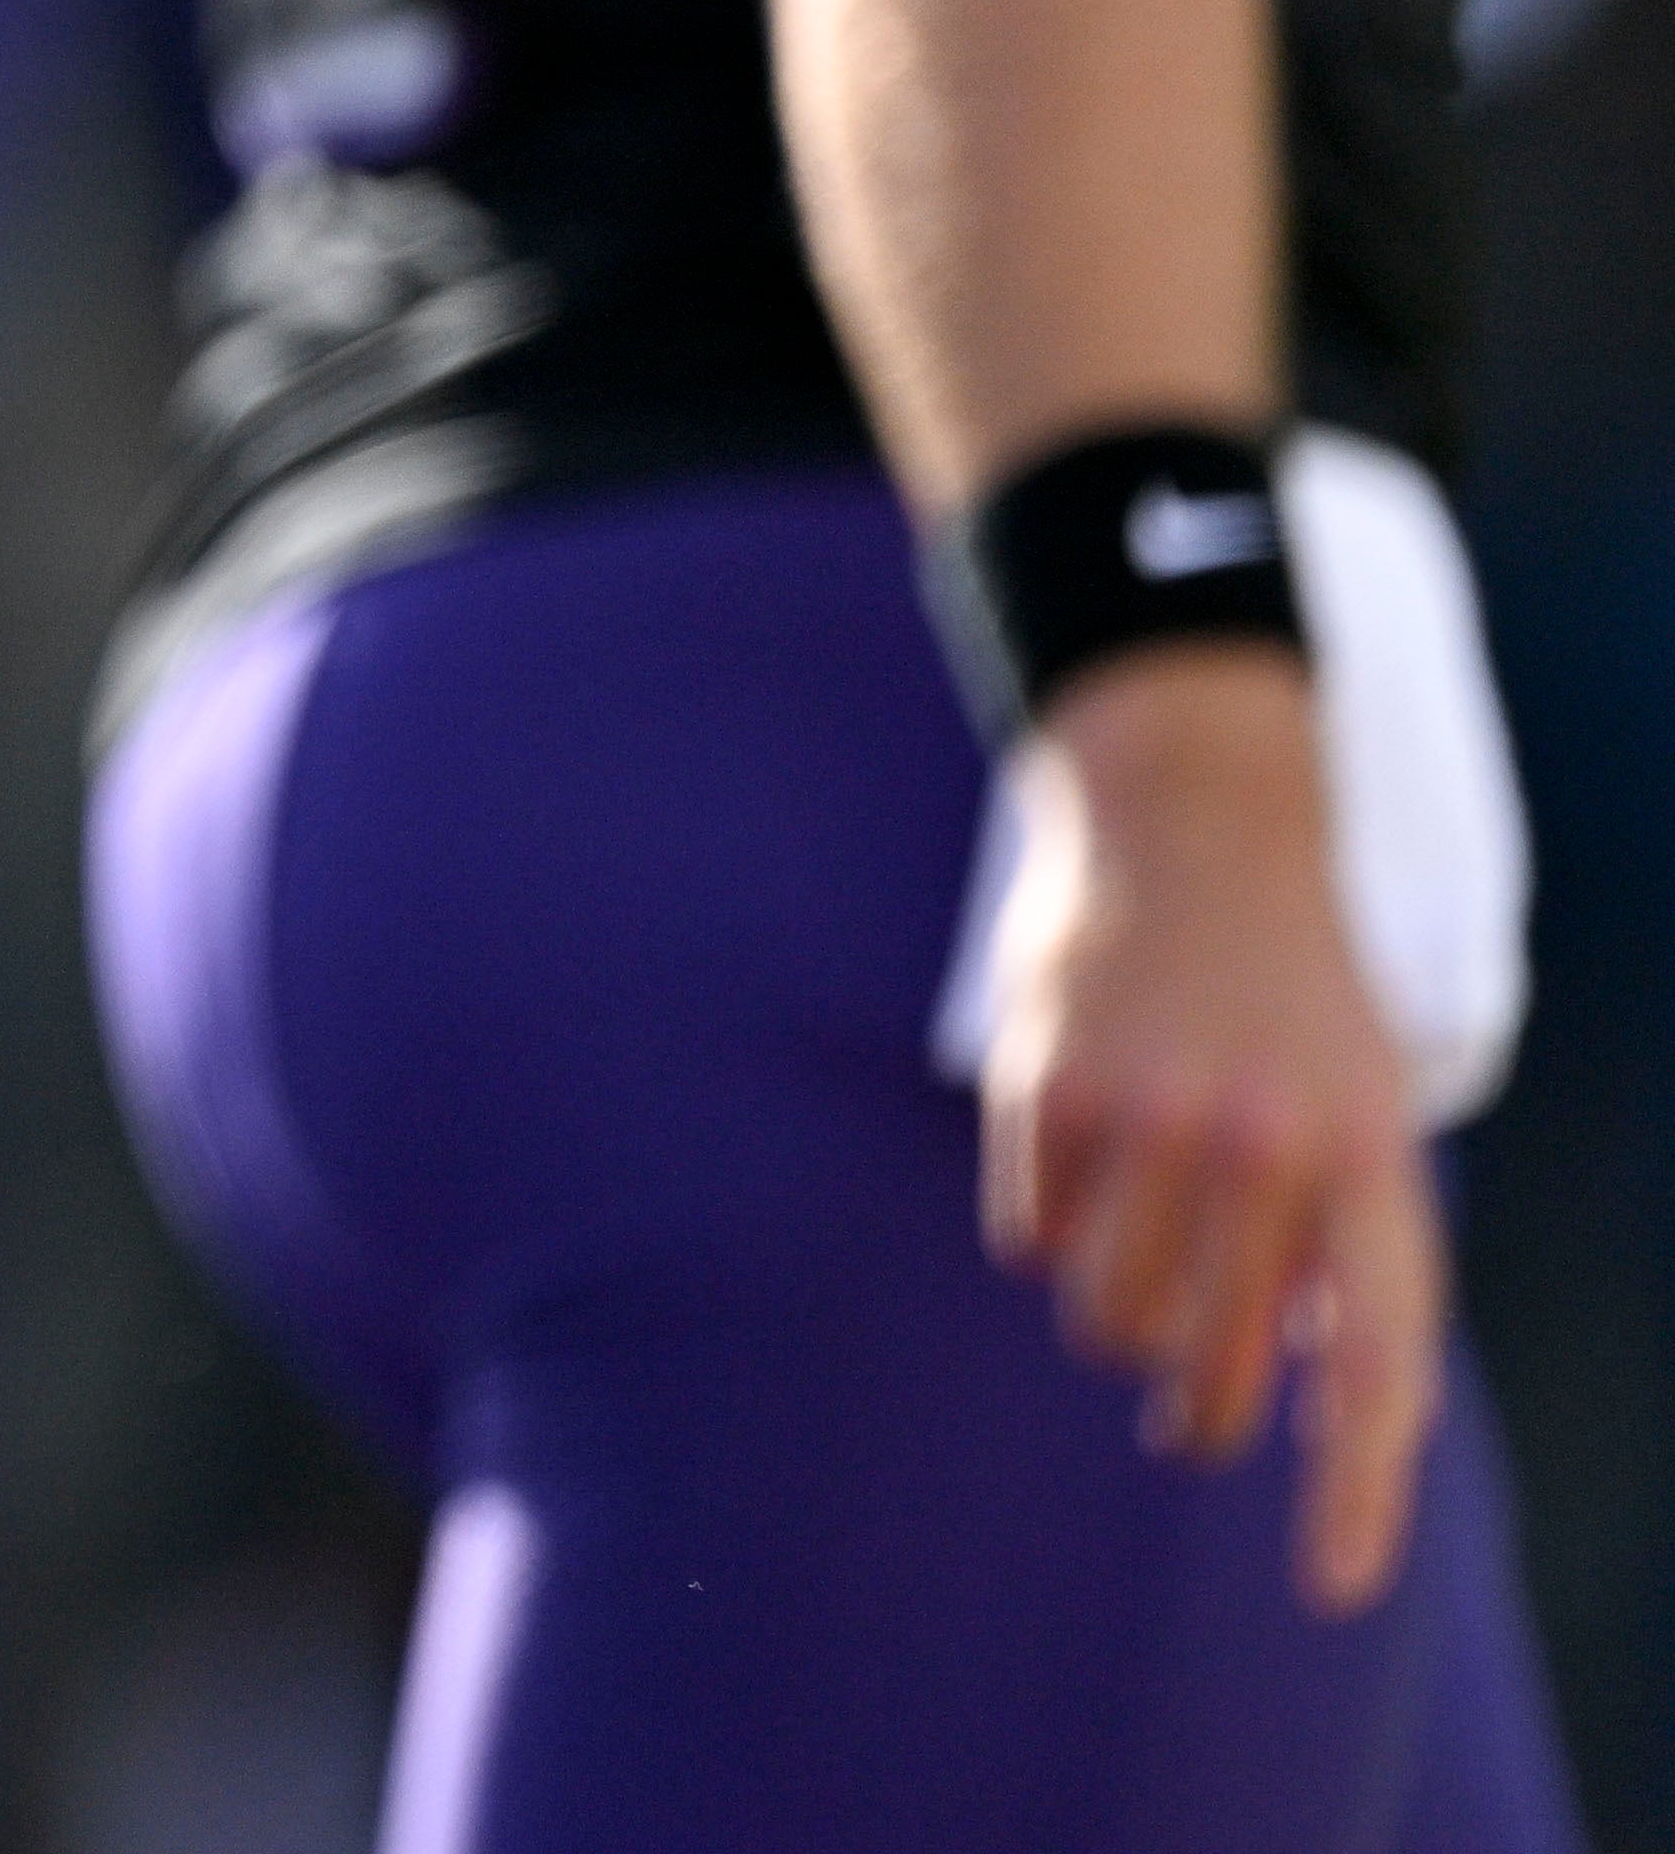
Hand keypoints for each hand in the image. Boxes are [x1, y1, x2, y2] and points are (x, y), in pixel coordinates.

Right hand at [982, 646, 1445, 1612]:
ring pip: (1105, 1318)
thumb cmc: (1287, 994)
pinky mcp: (1047, 1083)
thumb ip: (1340, 1241)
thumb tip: (1293, 1386)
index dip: (1353, 1494)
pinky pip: (1028, 1238)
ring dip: (1113, 1321)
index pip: (1375, 1366)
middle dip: (1200, 1410)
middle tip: (1193, 1411)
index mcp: (1366, 1162)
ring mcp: (1150, 1112)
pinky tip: (1075, 1174)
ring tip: (1131, 1265)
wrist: (1191, 816)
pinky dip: (1046, 1235)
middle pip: (1214, 1368)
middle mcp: (1265, 1146)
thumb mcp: (1357, 1107)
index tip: (1328, 1588)